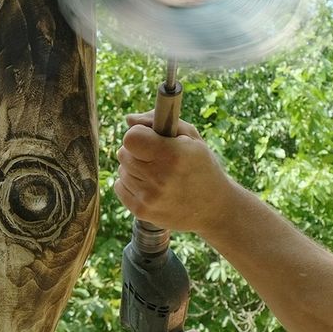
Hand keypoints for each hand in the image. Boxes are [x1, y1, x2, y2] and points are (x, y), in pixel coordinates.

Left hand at [113, 112, 231, 234]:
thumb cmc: (201, 166)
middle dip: (136, 151)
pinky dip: (130, 184)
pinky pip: (119, 186)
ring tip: (158, 174)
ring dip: (134, 168)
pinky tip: (150, 186)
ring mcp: (149, 198)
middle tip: (157, 157)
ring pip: (121, 170)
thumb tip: (128, 119)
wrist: (213, 207)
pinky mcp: (141, 211)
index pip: (131, 138)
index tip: (149, 138)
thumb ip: (157, 121)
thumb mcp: (190, 137)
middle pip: (123, 153)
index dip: (138, 134)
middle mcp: (159, 178)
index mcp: (173, 155)